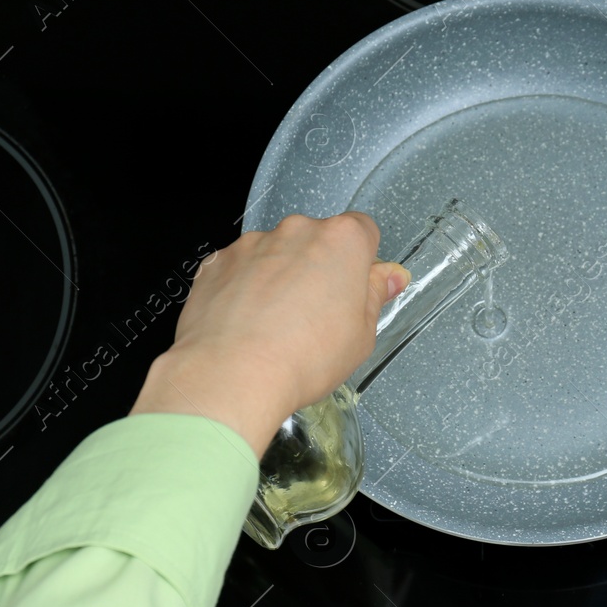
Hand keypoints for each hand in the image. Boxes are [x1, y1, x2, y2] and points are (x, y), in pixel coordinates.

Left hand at [130, 213, 408, 456]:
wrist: (232, 376)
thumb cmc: (301, 358)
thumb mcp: (360, 336)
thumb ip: (374, 295)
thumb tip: (388, 277)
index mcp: (341, 242)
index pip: (363, 231)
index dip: (362, 262)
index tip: (357, 287)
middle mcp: (296, 231)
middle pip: (317, 241)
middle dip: (319, 269)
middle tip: (317, 316)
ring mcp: (253, 244)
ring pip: (277, 254)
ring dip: (280, 277)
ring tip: (277, 326)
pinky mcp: (218, 262)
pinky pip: (241, 268)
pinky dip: (246, 288)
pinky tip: (249, 324)